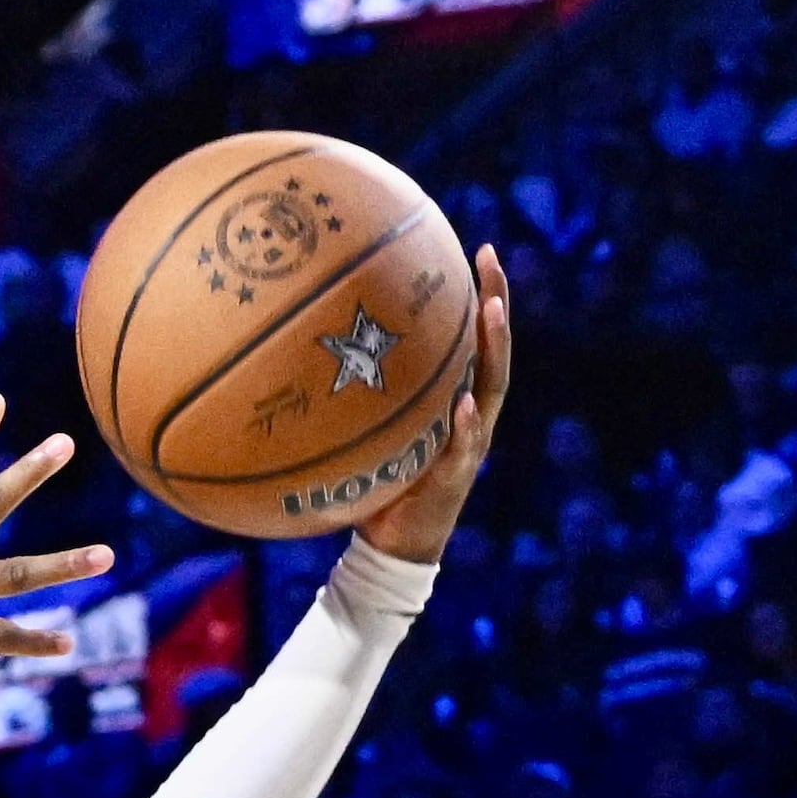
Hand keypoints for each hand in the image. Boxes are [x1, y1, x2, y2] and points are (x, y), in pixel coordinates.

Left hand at [362, 244, 516, 564]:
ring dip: (492, 348)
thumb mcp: (363, 434)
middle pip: (493, 350)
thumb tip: (302, 357)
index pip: (474, 340)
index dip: (482, 296)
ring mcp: (468, 446)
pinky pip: (462, 449)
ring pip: (490, 389)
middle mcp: (470, 416)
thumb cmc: (374, 486)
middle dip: (494, 303)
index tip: (479, 250)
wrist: (388, 547)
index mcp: (454, 401)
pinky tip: (463, 404)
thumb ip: (353, 401)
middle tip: (490, 259)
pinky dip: (464, 427)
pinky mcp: (454, 480)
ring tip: (489, 311)